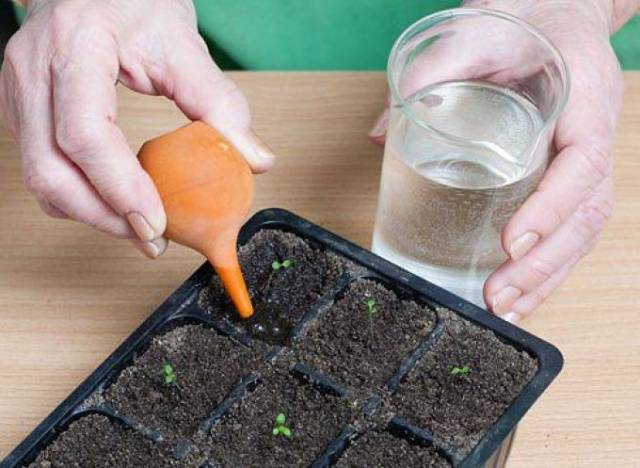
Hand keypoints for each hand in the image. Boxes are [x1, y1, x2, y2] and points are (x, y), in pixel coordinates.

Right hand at [0, 0, 274, 257]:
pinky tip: (114, 202)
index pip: (86, 134)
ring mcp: (19, 91)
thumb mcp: (183, 44)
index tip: (157, 225)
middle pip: (50, 169)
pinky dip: (78, 196)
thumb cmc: (136, 1)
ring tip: (138, 228)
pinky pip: (42, 168)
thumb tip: (256, 161)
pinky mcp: (22, 109)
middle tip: (152, 241)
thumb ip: (220, 103)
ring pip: (39, 178)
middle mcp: (33, 70)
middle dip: (103, 217)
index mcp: (75, 47)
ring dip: (89, 214)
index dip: (120, 189)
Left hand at [370, 0, 631, 320]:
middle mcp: (593, 137)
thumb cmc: (523, 23)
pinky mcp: (566, 175)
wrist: (554, 16)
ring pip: (580, 231)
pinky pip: (568, 227)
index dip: (550, 209)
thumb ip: (432, 71)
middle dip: (543, 264)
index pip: (581, 165)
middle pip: (585, 215)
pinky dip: (547, 265)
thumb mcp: (477, 31)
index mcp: (584, 100)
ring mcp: (585, 161)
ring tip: (505, 309)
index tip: (509, 241)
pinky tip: (518, 292)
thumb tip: (381, 133)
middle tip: (498, 297)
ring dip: (546, 278)